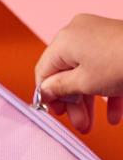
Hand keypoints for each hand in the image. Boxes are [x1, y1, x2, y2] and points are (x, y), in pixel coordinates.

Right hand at [35, 14, 122, 132]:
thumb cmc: (121, 64)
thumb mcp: (83, 83)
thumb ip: (58, 89)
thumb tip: (45, 92)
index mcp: (63, 41)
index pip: (44, 72)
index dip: (47, 96)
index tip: (57, 114)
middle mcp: (78, 34)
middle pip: (65, 74)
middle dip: (73, 103)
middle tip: (79, 123)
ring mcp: (98, 36)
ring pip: (85, 74)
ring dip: (89, 102)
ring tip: (93, 125)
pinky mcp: (116, 43)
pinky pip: (103, 69)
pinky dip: (105, 91)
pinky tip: (114, 114)